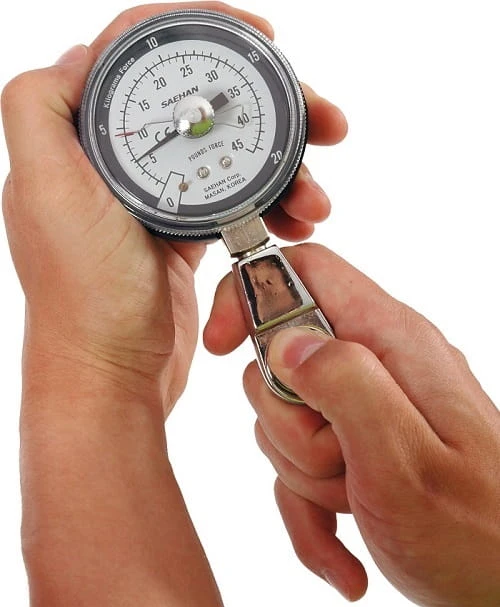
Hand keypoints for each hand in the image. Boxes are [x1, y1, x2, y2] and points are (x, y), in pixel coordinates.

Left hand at [1, 2, 346, 416]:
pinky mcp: (188, 232)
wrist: (114, 373)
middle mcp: (122, 163)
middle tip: (323, 120)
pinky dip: (274, 201)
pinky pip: (241, 197)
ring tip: (317, 195)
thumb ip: (38, 109)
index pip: (144, 55)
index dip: (205, 29)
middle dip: (270, 105)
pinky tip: (300, 218)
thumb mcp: (45, 192)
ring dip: (284, 164)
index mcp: (88, 140)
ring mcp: (159, 197)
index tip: (264, 39)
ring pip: (231, 152)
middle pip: (204, 103)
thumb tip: (80, 55)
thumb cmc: (84, 296)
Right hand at [205, 243, 499, 606]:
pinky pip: (303, 466)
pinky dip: (311, 511)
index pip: (304, 271)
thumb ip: (344, 383)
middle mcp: (379, 363)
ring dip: (304, 473)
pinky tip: (346, 554)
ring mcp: (370, 406)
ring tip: (358, 500)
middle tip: (338, 459)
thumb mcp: (403, 459)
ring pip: (287, 418)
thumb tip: (286, 343)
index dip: (251, 294)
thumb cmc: (478, 534)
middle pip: (282, 357)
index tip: (224, 344)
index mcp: (390, 341)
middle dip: (287, 421)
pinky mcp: (361, 445)